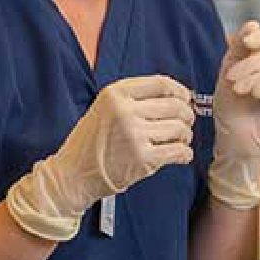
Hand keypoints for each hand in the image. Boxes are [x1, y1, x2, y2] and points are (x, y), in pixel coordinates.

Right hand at [5, 75, 194, 241]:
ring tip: (179, 141)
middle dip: (186, 115)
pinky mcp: (142, 159)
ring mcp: (134, 135)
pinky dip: (184, 154)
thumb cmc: (89, 144)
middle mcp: (125, 111)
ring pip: (180, 128)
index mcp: (116, 93)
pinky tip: (180, 155)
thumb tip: (174, 98)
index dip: (180, 91)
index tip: (186, 99)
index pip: (161, 84)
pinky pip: (178, 151)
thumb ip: (133, 99)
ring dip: (185, 136)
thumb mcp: (104, 108)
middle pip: (175, 105)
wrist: (72, 175)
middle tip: (185, 123)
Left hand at [209, 23, 259, 208]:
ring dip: (256, 78)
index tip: (246, 42)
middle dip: (249, 65)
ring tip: (240, 90)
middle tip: (232, 80)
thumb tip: (253, 23)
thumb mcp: (229, 72)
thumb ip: (239, 48)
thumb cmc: (232, 109)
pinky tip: (258, 92)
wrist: (234, 139)